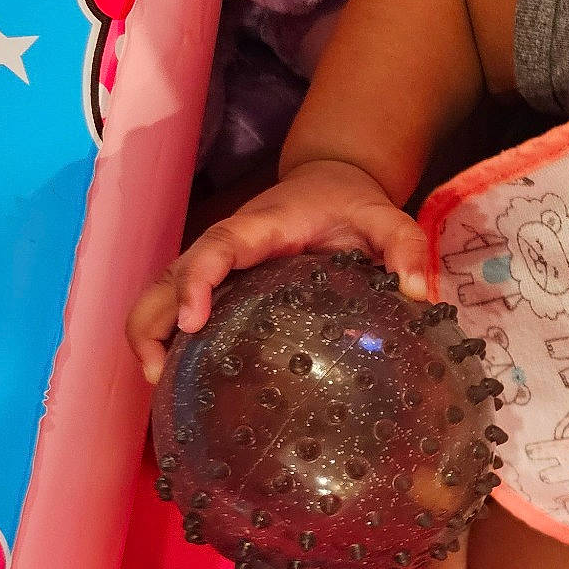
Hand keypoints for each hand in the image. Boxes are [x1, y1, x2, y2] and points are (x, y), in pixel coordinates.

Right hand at [127, 158, 429, 382]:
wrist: (330, 181)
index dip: (197, 281)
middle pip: (170, 275)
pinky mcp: (220, 281)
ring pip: (165, 292)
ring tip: (158, 386)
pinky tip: (177, 380)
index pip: (216, 248)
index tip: (191, 321)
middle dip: (153, 319)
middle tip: (157, 374)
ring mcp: (218, 263)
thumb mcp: (387, 217)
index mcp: (260, 227)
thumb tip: (417, 292)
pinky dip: (168, 336)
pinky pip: (180, 305)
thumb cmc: (353, 204)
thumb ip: (406, 246)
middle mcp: (227, 243)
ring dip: (150, 333)